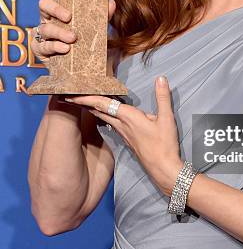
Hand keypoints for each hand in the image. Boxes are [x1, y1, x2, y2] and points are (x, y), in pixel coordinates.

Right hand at [31, 0, 115, 64]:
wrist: (88, 72)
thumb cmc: (91, 46)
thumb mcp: (100, 29)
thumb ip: (104, 16)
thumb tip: (111, 2)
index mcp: (65, 8)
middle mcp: (51, 18)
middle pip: (45, 4)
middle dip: (56, 8)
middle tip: (69, 16)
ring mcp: (45, 33)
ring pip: (45, 26)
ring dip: (59, 31)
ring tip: (72, 38)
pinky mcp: (42, 49)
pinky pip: (44, 45)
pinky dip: (55, 46)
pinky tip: (65, 49)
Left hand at [63, 75, 183, 196]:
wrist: (162, 170)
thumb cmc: (164, 146)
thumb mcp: (166, 119)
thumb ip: (163, 97)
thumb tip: (160, 78)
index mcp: (127, 118)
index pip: (101, 103)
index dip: (85, 97)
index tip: (71, 91)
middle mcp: (121, 125)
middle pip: (98, 109)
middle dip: (84, 100)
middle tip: (72, 90)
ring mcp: (122, 133)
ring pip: (103, 116)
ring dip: (92, 107)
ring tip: (84, 97)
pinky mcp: (126, 139)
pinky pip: (110, 123)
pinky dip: (103, 114)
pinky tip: (104, 112)